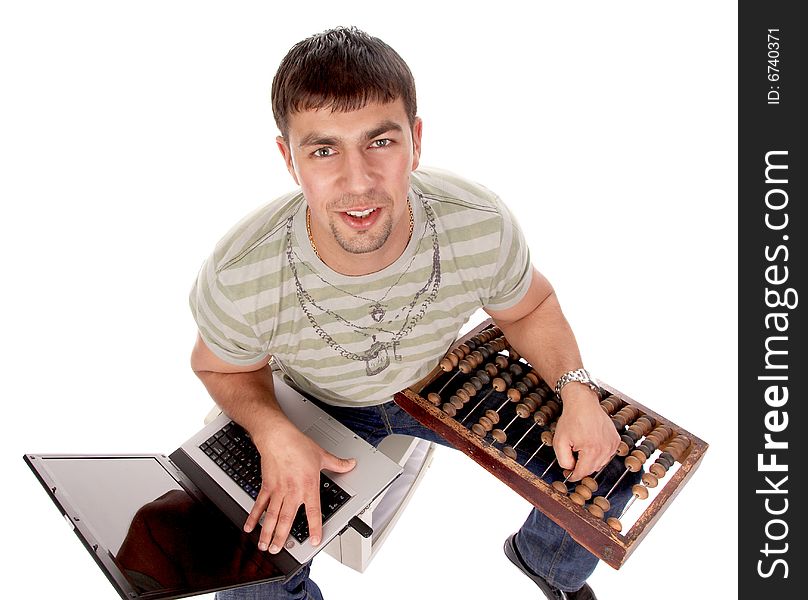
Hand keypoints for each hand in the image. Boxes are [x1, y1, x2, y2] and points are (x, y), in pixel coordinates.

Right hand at [243, 419, 355, 552]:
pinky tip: (249, 527)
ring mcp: (278, 490)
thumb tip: (350, 464)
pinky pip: (259, 505)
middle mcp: (292, 491)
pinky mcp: (267, 486)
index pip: (313, 512)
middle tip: (278, 551)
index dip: (314, 528)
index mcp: (308, 486)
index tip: (314, 541)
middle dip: (282, 538)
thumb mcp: (322, 455)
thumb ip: (337, 463)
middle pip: (287, 520)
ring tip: (265, 546)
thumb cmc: (298, 445)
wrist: (277, 437)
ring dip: (267, 533)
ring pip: (272, 516)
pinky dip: (254, 516)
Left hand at [552, 384, 618, 480]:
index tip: (568, 475)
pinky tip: (590, 443)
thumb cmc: (571, 419)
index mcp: (592, 449)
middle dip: (581, 467)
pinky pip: (607, 455)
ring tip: (580, 447)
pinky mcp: (616, 440)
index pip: (583, 472)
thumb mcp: (559, 441)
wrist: (583, 403)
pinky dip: (598, 453)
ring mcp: (612, 444)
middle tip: (572, 458)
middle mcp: (605, 448)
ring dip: (590, 460)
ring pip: (600, 463)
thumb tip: (570, 470)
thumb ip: (564, 460)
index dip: (573, 476)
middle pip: (592, 469)